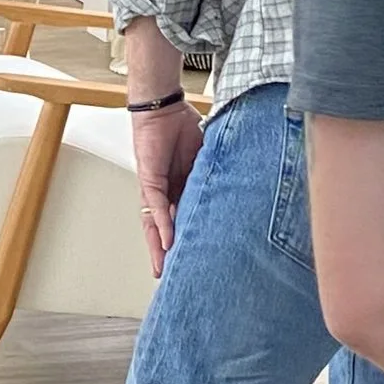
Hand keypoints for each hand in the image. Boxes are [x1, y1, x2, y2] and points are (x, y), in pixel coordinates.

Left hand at [132, 96, 202, 273]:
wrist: (165, 108)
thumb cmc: (183, 129)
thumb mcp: (205, 161)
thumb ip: (212, 178)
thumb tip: (233, 193)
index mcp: (179, 189)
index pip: (180, 221)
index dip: (183, 240)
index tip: (190, 261)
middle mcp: (165, 192)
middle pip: (164, 229)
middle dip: (166, 253)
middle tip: (170, 276)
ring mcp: (156, 187)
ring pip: (155, 224)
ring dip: (159, 246)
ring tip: (164, 266)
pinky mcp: (150, 178)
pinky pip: (156, 206)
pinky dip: (163, 223)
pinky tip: (167, 240)